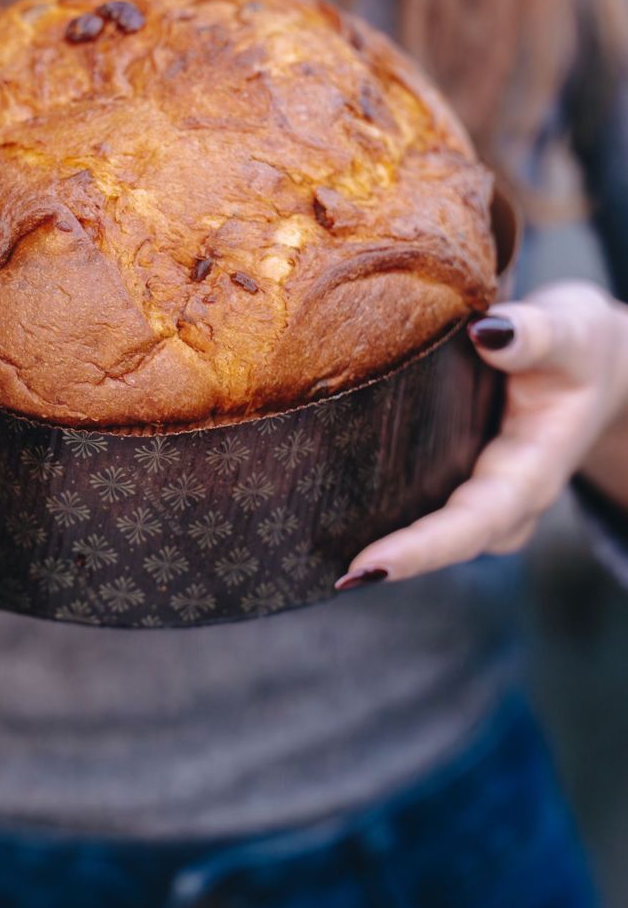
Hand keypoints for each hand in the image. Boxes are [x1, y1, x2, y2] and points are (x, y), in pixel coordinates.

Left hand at [336, 281, 627, 589]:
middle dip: (392, 560)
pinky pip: (415, 502)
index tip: (368, 565)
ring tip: (316, 549)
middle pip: (445, 540)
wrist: (592, 365)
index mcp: (532, 472)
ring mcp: (480, 495)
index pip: (475, 522)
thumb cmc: (579, 348)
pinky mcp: (455, 477)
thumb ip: (535, 336)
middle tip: (333, 576)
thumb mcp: (571, 332)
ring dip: (382, 540)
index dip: (423, 548)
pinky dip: (377, 505)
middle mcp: (504, 498)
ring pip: (428, 528)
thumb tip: (487, 331)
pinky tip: (324, 496)